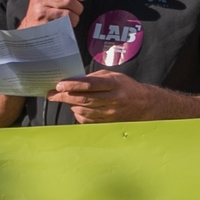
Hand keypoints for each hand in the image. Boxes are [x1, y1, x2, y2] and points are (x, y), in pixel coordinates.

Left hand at [48, 70, 164, 123]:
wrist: (145, 104)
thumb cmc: (126, 87)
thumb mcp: (114, 76)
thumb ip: (95, 77)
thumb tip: (75, 81)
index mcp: (114, 84)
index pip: (89, 85)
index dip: (72, 85)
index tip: (59, 85)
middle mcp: (113, 99)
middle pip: (84, 99)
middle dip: (65, 96)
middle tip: (53, 94)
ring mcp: (111, 113)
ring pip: (84, 111)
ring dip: (71, 105)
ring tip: (65, 100)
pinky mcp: (109, 122)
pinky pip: (89, 120)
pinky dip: (79, 115)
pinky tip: (77, 109)